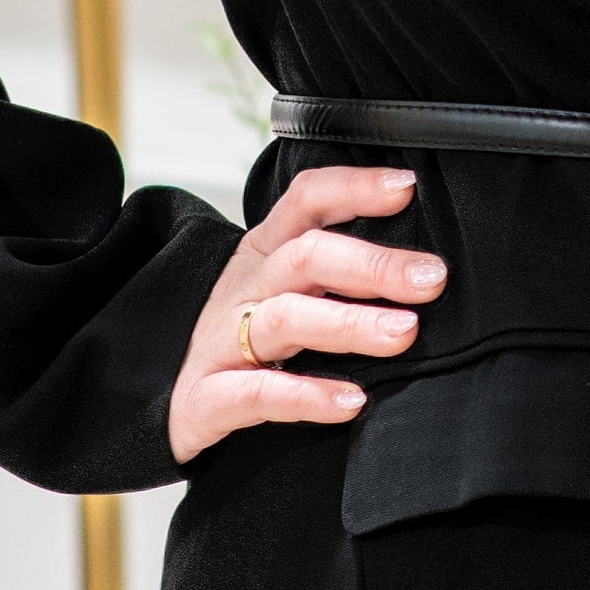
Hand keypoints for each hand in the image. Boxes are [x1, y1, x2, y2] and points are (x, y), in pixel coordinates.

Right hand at [167, 164, 443, 460]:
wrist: (158, 397)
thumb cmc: (239, 336)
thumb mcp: (278, 286)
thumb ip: (335, 268)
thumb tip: (423, 260)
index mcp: (265, 251)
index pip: (306, 200)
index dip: (354, 188)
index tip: (407, 189)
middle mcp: (245, 288)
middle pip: (306, 257)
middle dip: (372, 263)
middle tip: (431, 279)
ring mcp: (221, 341)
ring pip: (284, 320)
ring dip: (348, 324)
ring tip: (404, 333)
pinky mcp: (205, 400)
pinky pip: (256, 395)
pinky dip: (305, 397)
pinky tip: (351, 401)